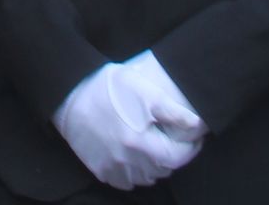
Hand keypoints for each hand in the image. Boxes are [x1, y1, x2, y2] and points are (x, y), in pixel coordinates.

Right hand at [55, 62, 203, 190]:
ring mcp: (114, 169)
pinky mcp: (101, 170)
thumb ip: (173, 111)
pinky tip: (133, 154)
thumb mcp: (144, 91)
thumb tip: (198, 127)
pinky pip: (127, 180)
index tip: (194, 138)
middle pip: (163, 169)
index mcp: (141, 143)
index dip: (190, 148)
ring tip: (153, 143)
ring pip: (146, 177)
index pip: (178, 158)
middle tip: (170, 136)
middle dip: (172, 154)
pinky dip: (135, 171)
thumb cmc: (107, 88)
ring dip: (154, 164)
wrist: (69, 93)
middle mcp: (129, 162)